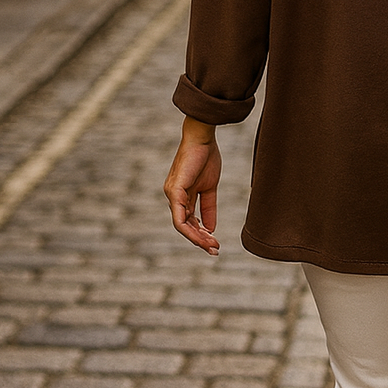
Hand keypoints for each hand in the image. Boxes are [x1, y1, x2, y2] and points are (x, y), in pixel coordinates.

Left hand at [164, 118, 221, 254]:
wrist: (202, 138)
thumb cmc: (206, 158)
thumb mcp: (210, 187)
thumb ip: (209, 207)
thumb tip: (211, 228)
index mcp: (182, 196)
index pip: (189, 221)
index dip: (202, 234)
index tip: (216, 243)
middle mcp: (174, 197)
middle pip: (185, 226)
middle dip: (200, 240)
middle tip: (215, 250)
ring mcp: (172, 194)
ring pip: (181, 225)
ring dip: (197, 238)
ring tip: (212, 246)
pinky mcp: (174, 191)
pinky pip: (179, 217)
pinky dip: (191, 229)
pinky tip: (203, 236)